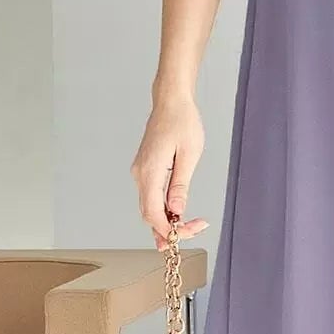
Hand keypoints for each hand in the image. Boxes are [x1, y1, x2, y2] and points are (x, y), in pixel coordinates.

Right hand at [131, 96, 208, 249]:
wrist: (171, 102)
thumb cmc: (182, 122)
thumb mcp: (189, 154)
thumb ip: (180, 185)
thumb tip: (176, 210)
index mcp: (150, 171)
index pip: (153, 212)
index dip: (168, 229)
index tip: (188, 232)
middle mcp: (140, 174)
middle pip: (149, 213)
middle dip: (169, 229)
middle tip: (194, 230)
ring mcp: (140, 172)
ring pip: (148, 206)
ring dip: (165, 221)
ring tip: (187, 228)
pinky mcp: (145, 170)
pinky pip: (150, 195)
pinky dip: (162, 208)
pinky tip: (175, 215)